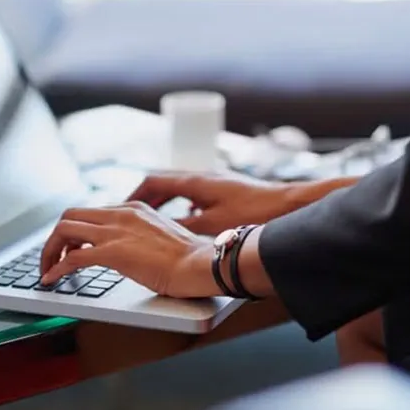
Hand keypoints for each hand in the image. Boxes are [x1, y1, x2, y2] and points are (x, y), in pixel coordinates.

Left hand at [39, 201, 216, 297]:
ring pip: (64, 229)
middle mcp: (121, 214)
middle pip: (71, 215)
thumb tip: (129, 253)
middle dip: (56, 238)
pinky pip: (72, 257)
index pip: (92, 212)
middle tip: (54, 258)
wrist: (200, 264)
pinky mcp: (113, 252)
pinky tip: (52, 280)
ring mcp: (116, 231)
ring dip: (50, 250)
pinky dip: (56, 268)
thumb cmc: (190, 258)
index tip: (72, 248)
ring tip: (48, 270)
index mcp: (134, 209)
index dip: (76, 231)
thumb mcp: (161, 237)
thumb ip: (141, 237)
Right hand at [128, 171, 295, 234]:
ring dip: (164, 201)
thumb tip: (163, 232)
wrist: (288, 204)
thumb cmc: (254, 211)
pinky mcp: (227, 190)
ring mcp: (215, 182)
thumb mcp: (213, 225)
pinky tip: (187, 221)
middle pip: (163, 181)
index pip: (152, 181)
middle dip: (145, 197)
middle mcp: (203, 177)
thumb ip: (185, 227)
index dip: (134, 194)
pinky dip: (184, 204)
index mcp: (194, 182)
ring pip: (180, 188)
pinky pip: (195, 194)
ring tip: (153, 218)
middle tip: (131, 213)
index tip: (121, 208)